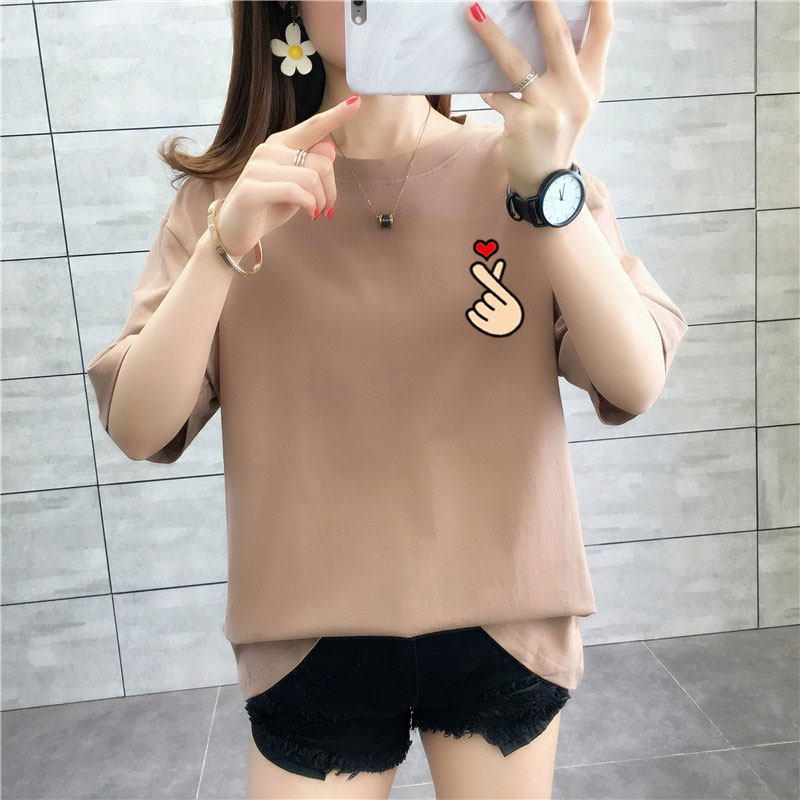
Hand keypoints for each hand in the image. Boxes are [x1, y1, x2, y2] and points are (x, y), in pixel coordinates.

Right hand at [215, 94, 361, 259]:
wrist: (236, 230)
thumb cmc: (268, 207)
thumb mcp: (296, 186)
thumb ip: (312, 167)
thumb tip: (330, 148)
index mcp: (280, 145)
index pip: (313, 126)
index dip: (336, 115)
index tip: (356, 101)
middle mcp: (268, 150)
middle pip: (322, 161)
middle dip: (331, 190)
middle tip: (326, 209)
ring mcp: (258, 167)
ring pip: (311, 178)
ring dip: (320, 201)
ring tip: (315, 213)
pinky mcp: (252, 189)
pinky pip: (295, 191)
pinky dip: (308, 205)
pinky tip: (308, 215)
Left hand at [465, 0, 613, 196]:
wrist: (547, 184)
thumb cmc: (557, 134)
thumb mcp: (576, 102)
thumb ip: (572, 68)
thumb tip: (550, 22)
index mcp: (592, 82)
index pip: (603, 32)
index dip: (600, 2)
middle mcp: (575, 93)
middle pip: (558, 37)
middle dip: (542, 3)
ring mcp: (549, 110)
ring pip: (516, 64)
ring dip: (492, 36)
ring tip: (473, 13)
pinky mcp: (523, 126)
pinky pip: (498, 98)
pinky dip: (488, 91)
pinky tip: (479, 88)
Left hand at [466, 257, 523, 336]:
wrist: (508, 329)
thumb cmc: (502, 307)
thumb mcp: (498, 293)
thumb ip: (489, 279)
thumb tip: (476, 265)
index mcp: (511, 302)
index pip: (495, 287)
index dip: (486, 278)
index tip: (476, 265)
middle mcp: (507, 312)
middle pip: (485, 296)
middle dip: (486, 298)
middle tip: (492, 304)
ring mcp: (498, 322)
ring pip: (478, 306)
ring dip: (478, 306)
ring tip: (486, 310)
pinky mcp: (488, 330)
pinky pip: (473, 315)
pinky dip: (472, 314)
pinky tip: (477, 315)